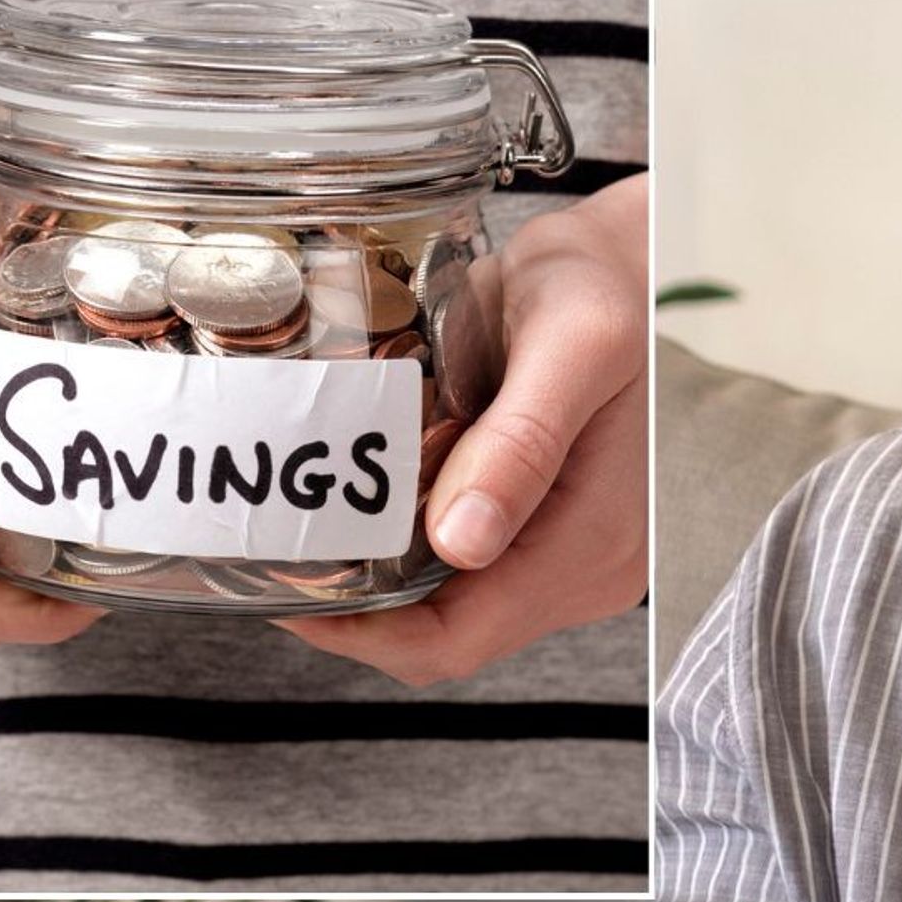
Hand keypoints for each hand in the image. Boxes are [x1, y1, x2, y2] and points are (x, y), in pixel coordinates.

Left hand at [277, 174, 647, 683]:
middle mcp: (593, 568)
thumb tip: (464, 542)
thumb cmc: (600, 289)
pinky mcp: (551, 534)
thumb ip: (521, 443)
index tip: (281, 586)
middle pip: (449, 635)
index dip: (362, 633)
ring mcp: (574, 558)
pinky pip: (466, 572)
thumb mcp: (569, 345)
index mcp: (597, 539)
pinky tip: (368, 505)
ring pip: (451, 609)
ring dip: (379, 580)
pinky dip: (407, 551)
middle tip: (277, 549)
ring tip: (312, 525)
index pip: (460, 638)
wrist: (625, 264)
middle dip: (359, 608)